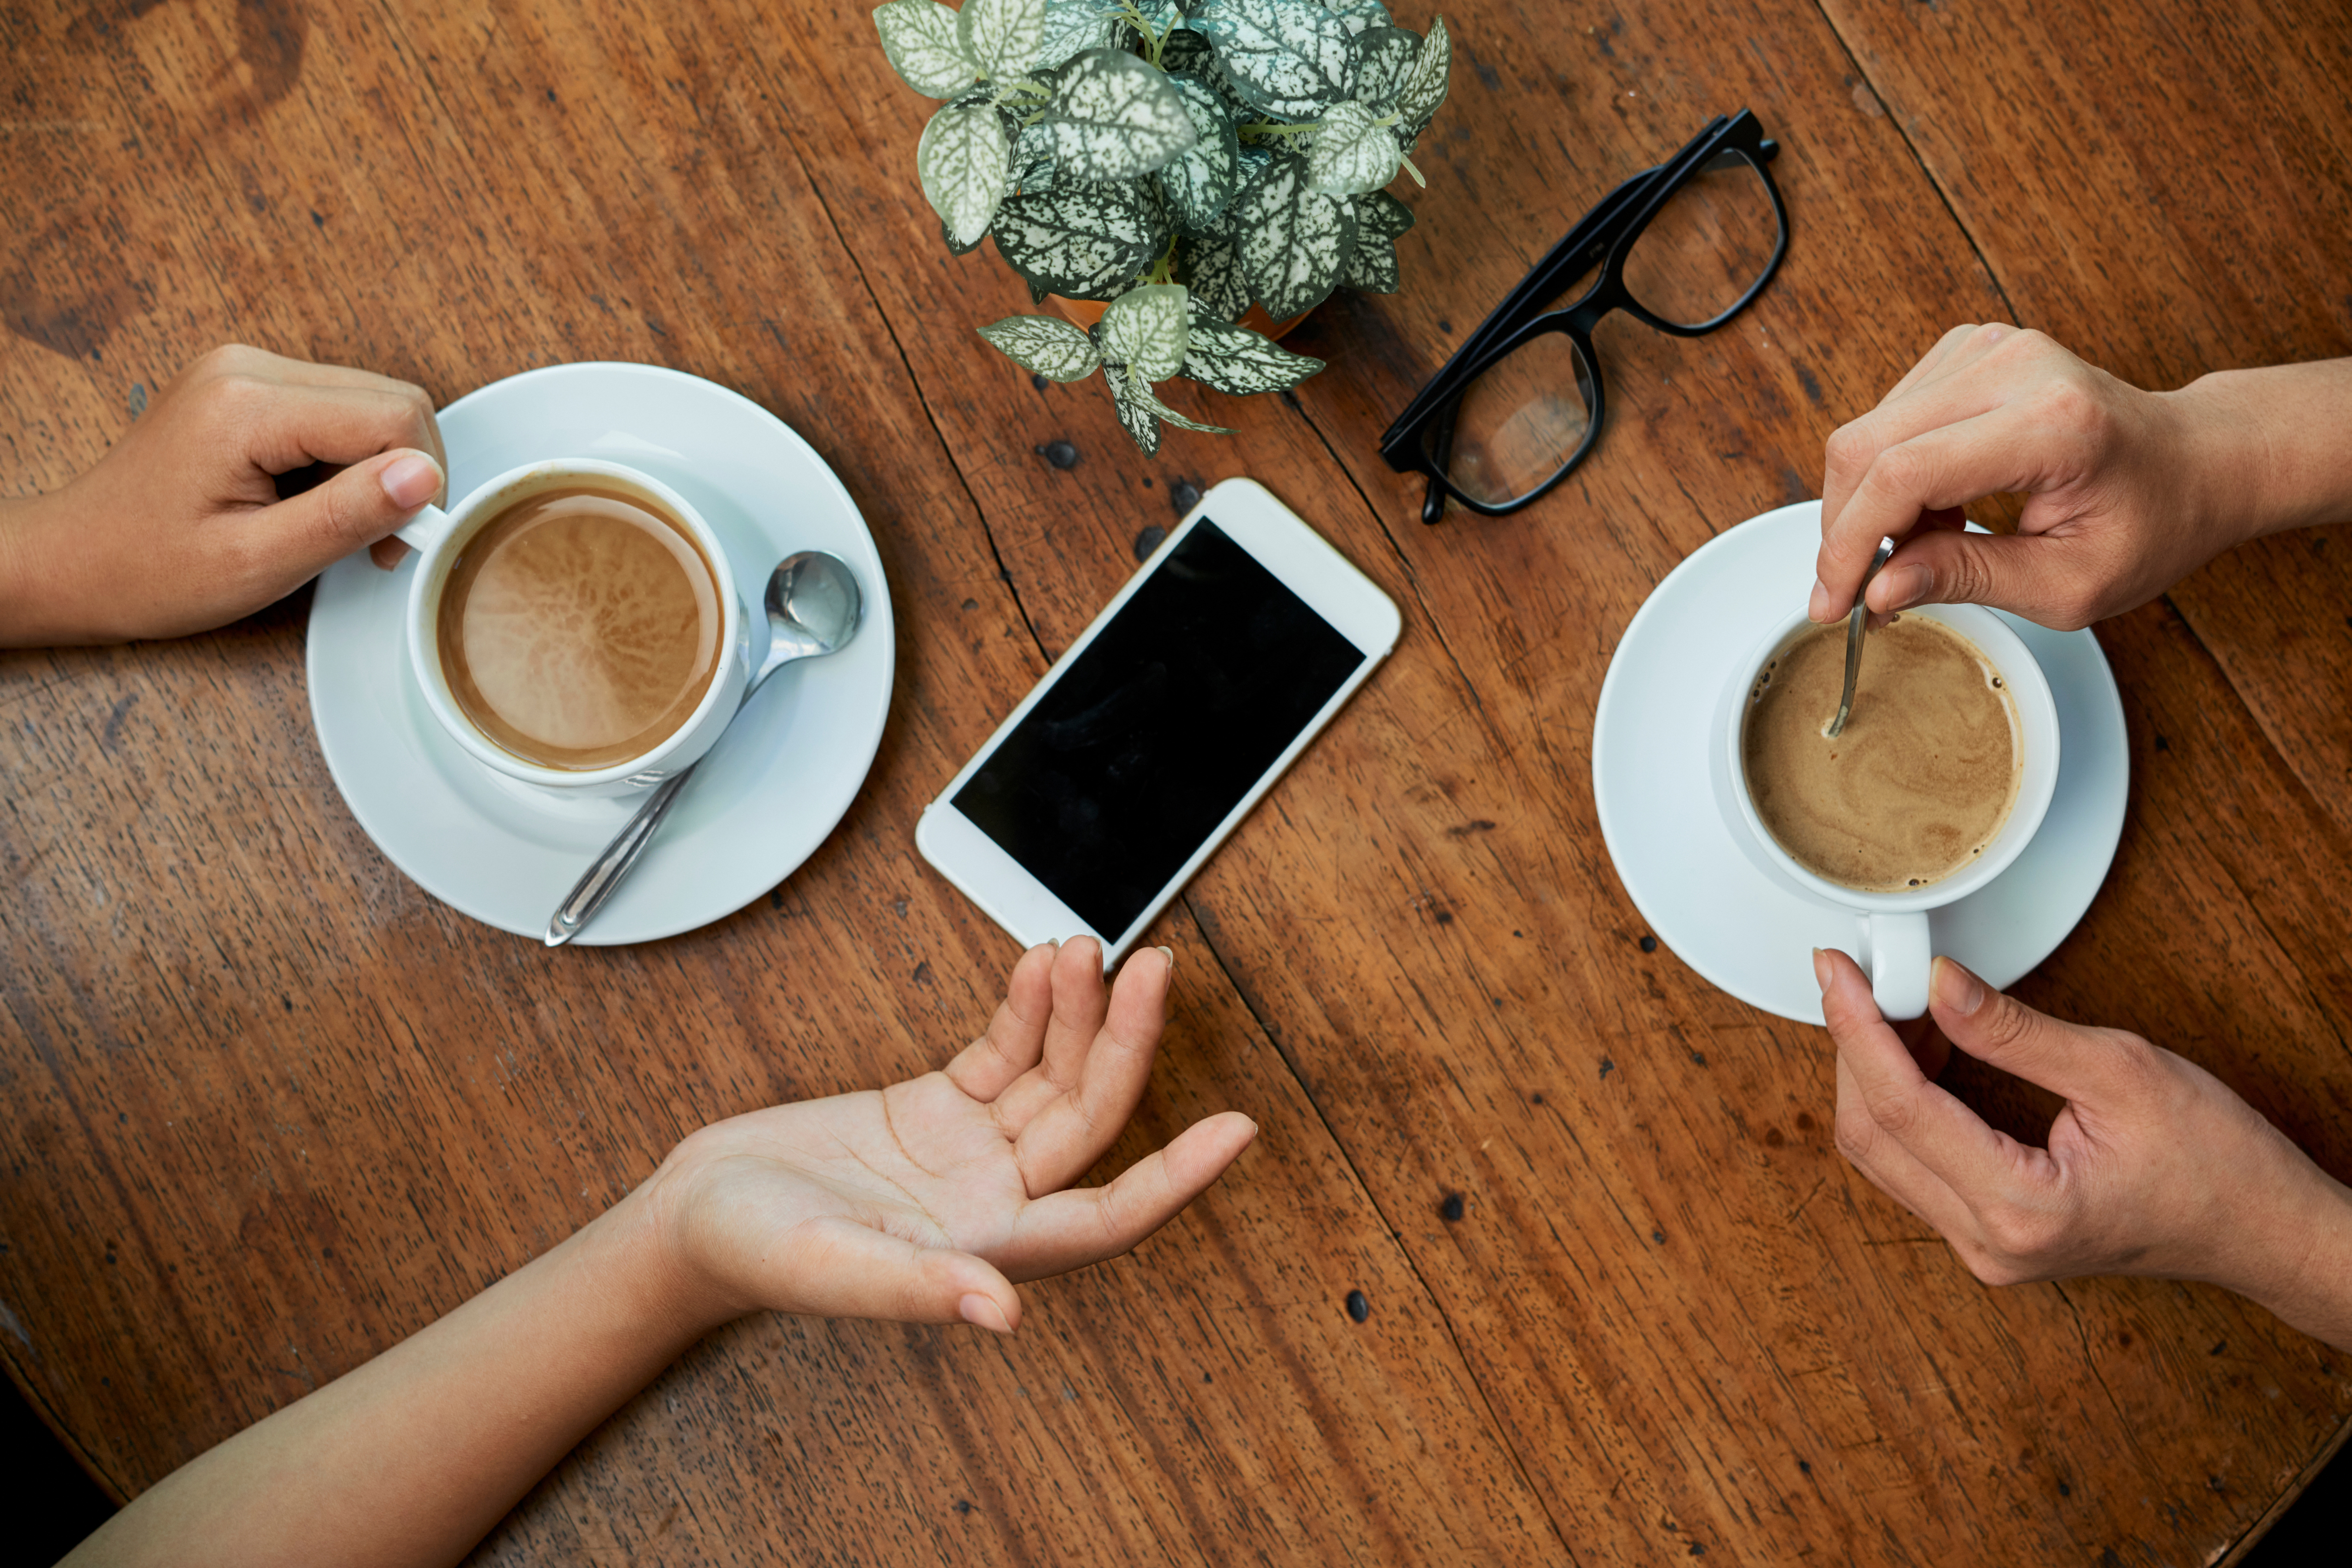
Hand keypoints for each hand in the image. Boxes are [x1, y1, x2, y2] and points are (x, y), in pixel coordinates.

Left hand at [0, 344, 444, 644]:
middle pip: (390, 400)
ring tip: (331, 523)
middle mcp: (246, 367)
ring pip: (369, 403)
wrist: (73, 560)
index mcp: (246, 404)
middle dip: (400, 474)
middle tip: (372, 541)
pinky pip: (335, 408)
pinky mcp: (246, 385)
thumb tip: (423, 476)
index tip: (394, 544)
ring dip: (372, 468)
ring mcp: (243, 370)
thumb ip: (347, 514)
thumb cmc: (147, 569)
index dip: (416, 484)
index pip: (393, 415)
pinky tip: (309, 499)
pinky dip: (342, 459)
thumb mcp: (257, 562)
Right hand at [641, 938, 1256, 1333]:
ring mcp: (969, 1153)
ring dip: (1079, 1013)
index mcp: (987, 1248)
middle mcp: (994, 1200)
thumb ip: (914, 1289)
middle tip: (1153, 965)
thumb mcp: (828, 1266)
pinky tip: (1042, 963)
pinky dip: (1027, 1010)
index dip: (1178, 1177)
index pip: (1109, 1214)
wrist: (691, 1218)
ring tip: (1090, 946)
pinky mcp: (935, 1110)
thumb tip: (1003, 1314)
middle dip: (1125, 1042)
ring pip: (1053, 1076)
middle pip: (1089, 1117)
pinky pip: (1003, 1054)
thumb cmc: (750, 1253)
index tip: (1242, 1130)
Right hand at [1811, 325, 2345, 629]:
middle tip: (1858, 590)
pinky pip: (1888, 417)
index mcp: (2052, 423)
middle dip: (1844, 529)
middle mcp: (2015, 367)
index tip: (1832, 604)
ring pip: (1867, 431)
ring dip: (1869, 505)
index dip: (1850, 544)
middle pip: (1867, 444)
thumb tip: (1879, 591)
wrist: (2194, 461)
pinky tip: (1933, 508)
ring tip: (1921, 549)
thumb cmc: (2150, 522)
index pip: (1905, 472)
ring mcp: (1990, 348)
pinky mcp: (1971, 349)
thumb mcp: (2070, 583)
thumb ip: (1969, 580)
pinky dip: (1890, 475)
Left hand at [1817, 948, 2351, 1347]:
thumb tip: (1937, 981)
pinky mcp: (1988, 1236)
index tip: (1834, 970)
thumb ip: (2015, 1031)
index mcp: (2020, 1211)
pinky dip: (1904, 1103)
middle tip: (1858, 977)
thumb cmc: (2219, 1162)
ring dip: (1874, 1075)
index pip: (1901, 1109)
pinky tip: (1922, 1048)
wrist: (2264, 1229)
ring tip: (1894, 1003)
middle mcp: (1987, 1244)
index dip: (1856, 1029)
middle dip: (1854, 1048)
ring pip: (1884, 1154)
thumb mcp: (2122, 1072)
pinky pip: (1915, 1166)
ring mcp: (1983, 1248)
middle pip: (1872, 1135)